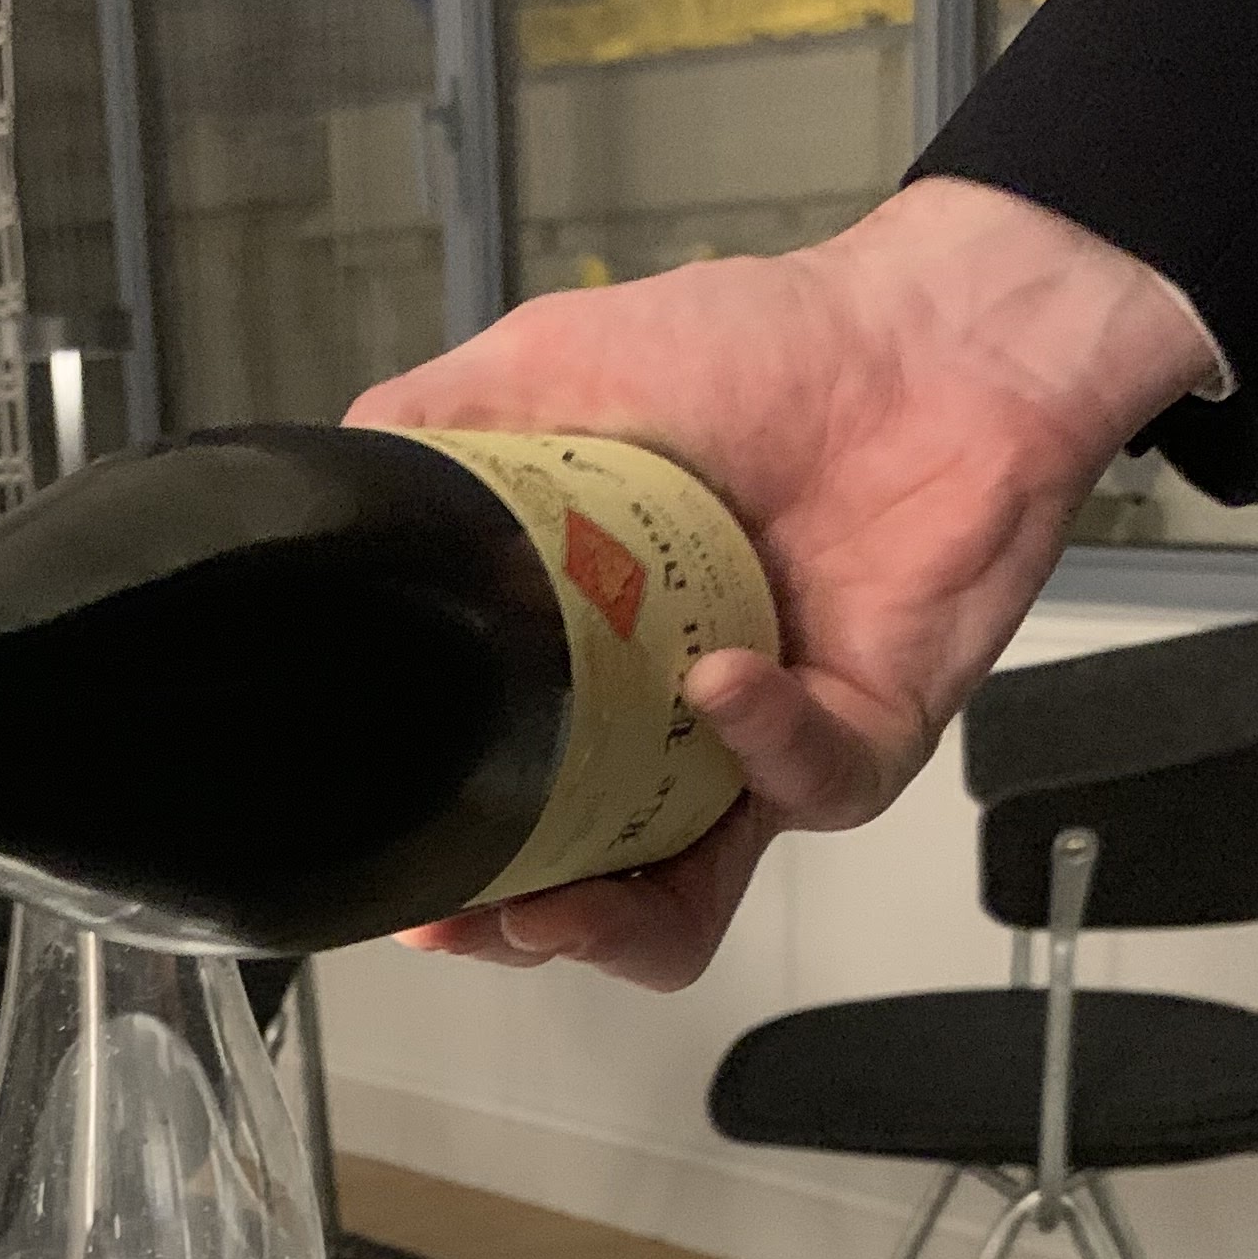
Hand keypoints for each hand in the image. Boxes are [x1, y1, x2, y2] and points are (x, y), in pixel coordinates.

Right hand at [343, 177, 1217, 988]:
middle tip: (460, 916)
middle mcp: (670, 729)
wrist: (931, 333)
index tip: (394, 871)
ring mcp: (765, 747)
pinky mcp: (866, 739)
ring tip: (559, 894)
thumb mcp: (546, 370)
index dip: (447, 857)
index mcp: (588, 665)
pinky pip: (803, 785)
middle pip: (577, 889)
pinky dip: (754, 738)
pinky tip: (717, 673)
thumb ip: (431, 431)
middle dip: (509, 926)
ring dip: (612, 917)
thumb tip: (326, 493)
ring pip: (684, 902)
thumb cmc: (766, 350)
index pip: (504, 800)